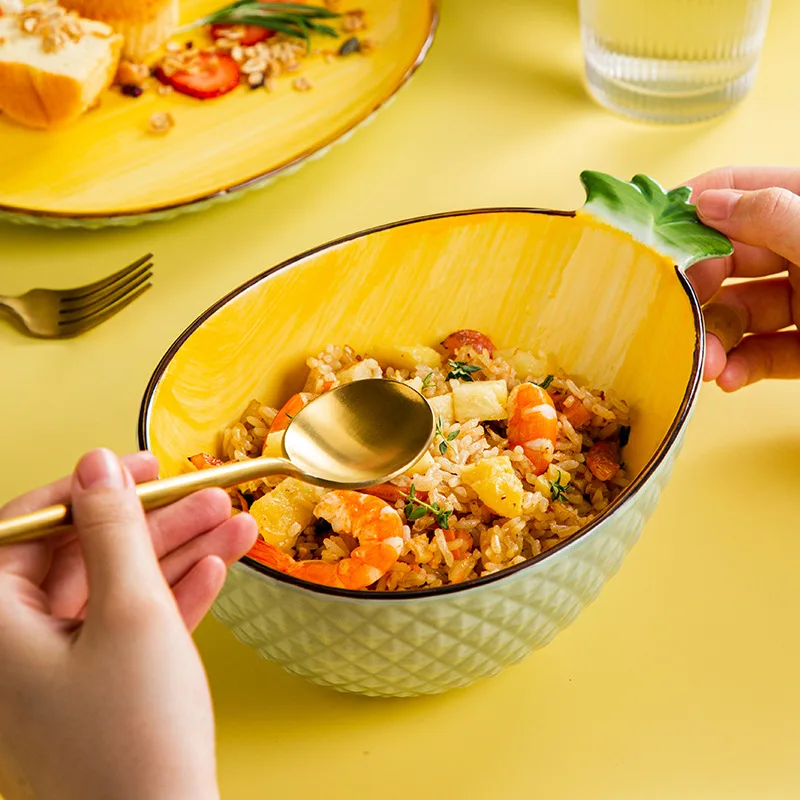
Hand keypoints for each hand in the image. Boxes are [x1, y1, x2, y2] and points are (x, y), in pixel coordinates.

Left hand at [0, 449, 256, 799]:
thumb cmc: (133, 734)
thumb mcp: (130, 611)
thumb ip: (113, 531)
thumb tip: (96, 468)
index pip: (26, 530)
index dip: (84, 491)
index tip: (134, 468)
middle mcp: (20, 646)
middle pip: (86, 556)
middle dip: (154, 524)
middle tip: (202, 494)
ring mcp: (63, 670)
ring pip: (119, 588)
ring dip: (179, 554)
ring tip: (235, 524)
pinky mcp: (103, 689)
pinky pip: (135, 626)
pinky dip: (176, 597)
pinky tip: (218, 569)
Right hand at [684, 166, 799, 391]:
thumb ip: (771, 217)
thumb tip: (706, 200)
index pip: (743, 189)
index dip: (695, 206)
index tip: (653, 231)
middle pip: (730, 258)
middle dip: (700, 289)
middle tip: (675, 309)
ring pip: (743, 313)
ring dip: (716, 340)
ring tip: (705, 363)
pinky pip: (766, 354)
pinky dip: (742, 367)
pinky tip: (727, 378)